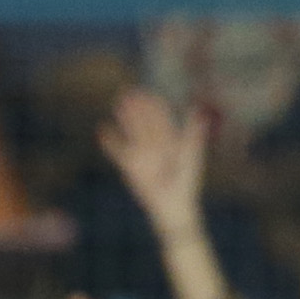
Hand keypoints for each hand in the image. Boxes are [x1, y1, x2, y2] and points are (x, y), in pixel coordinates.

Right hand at [96, 90, 209, 236]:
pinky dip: (110, 142)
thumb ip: (192, 133)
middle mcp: (155, 146)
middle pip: (144, 123)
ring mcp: (142, 156)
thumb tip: (196, 110)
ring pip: (132, 133)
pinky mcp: (131, 168)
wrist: (174, 206)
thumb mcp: (192, 155)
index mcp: (172, 141)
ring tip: (118, 104)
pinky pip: (118, 152)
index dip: (154, 105)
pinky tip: (102, 130)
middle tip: (128, 92)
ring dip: (125, 119)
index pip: (161, 119)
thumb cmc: (186, 183)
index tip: (147, 93)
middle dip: (137, 108)